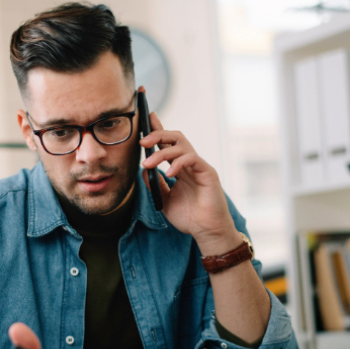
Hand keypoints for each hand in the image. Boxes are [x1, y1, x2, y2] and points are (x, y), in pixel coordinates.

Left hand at [138, 98, 240, 253]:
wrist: (207, 231)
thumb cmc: (189, 218)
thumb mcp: (164, 200)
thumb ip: (155, 184)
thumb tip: (143, 169)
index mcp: (180, 168)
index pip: (168, 144)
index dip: (158, 129)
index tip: (147, 116)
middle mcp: (190, 164)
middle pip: (175, 138)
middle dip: (158, 134)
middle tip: (142, 141)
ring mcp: (199, 167)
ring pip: (181, 146)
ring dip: (162, 152)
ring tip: (149, 163)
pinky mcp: (208, 172)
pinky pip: (192, 158)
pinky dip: (178, 163)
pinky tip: (169, 174)